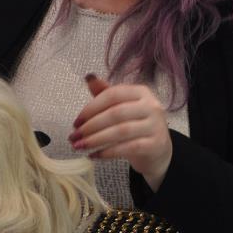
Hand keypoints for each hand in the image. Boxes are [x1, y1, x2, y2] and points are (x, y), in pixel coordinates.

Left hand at [70, 74, 172, 190]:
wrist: (158, 150)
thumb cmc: (135, 124)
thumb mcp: (121, 106)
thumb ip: (105, 93)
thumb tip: (88, 77)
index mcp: (141, 92)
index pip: (112, 95)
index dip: (91, 108)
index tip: (75, 122)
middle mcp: (151, 106)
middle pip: (115, 113)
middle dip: (90, 126)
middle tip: (73, 137)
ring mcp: (155, 126)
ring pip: (121, 131)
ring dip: (96, 140)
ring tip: (79, 146)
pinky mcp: (155, 145)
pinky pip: (127, 148)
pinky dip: (107, 153)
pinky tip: (93, 156)